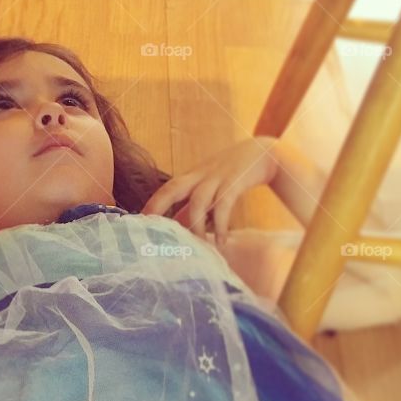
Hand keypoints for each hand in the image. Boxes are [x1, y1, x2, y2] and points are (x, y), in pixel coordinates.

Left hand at [141, 136, 281, 246]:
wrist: (264, 153)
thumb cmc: (233, 172)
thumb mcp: (210, 186)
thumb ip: (193, 206)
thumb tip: (176, 228)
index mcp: (193, 176)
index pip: (166, 188)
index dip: (151, 204)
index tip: (136, 223)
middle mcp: (201, 175)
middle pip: (173, 188)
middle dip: (157, 206)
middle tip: (147, 228)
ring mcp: (217, 177)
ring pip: (198, 201)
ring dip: (195, 226)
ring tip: (198, 248)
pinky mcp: (235, 182)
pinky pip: (224, 205)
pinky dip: (220, 224)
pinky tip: (221, 241)